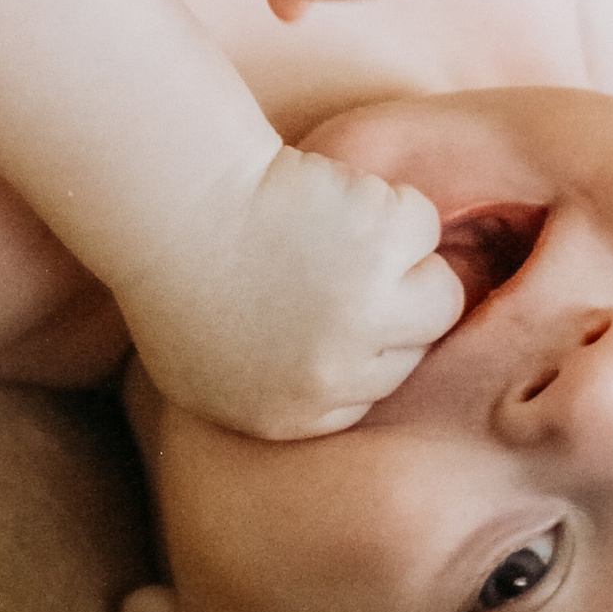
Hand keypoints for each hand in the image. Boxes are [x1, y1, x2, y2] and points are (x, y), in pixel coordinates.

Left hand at [114, 144, 459, 437]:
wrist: (173, 198)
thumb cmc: (181, 272)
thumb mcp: (208, 373)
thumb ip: (284, 396)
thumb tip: (347, 394)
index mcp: (297, 415)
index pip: (378, 388)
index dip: (371, 335)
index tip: (343, 295)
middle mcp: (337, 377)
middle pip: (416, 345)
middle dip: (394, 297)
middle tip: (340, 255)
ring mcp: (366, 313)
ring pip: (439, 291)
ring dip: (403, 254)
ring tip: (339, 227)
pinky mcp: (384, 246)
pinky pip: (419, 223)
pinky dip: (388, 202)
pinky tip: (332, 196)